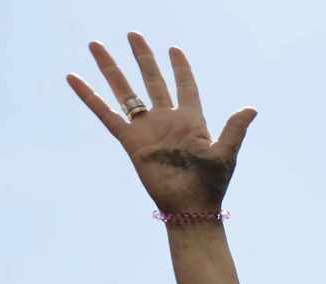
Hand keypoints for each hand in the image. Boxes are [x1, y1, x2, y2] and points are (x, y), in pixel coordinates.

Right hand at [68, 33, 256, 212]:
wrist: (190, 207)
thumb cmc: (211, 184)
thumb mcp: (225, 153)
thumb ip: (235, 128)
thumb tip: (251, 108)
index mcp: (192, 120)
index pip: (185, 86)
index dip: (180, 68)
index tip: (173, 49)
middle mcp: (167, 121)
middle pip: (152, 81)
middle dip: (143, 58)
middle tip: (133, 34)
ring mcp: (147, 130)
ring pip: (126, 92)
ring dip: (112, 69)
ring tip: (96, 46)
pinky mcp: (131, 142)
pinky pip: (107, 114)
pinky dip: (90, 97)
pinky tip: (74, 78)